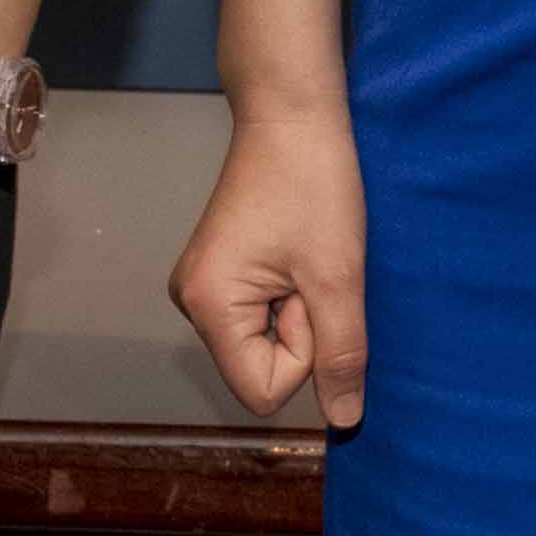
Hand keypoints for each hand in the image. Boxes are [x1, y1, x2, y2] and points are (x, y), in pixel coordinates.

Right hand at [169, 102, 367, 429]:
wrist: (295, 112)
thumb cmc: (314, 184)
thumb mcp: (338, 275)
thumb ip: (342, 355)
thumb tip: (344, 423)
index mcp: (207, 307)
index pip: (264, 389)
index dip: (304, 351)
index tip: (310, 289)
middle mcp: (191, 303)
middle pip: (262, 366)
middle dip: (302, 327)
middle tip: (310, 265)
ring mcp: (204, 286)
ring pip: (267, 340)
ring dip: (301, 307)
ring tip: (305, 253)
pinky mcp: (222, 271)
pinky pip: (264, 313)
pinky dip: (292, 291)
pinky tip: (298, 250)